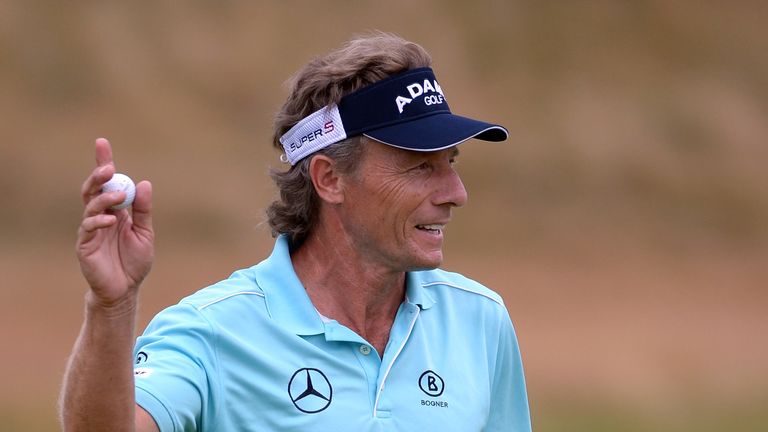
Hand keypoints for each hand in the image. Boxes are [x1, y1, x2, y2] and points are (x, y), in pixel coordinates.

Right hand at [76, 138, 153, 307]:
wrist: (126, 289)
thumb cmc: (135, 262)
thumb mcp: (145, 233)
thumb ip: (143, 210)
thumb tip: (144, 183)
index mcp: (116, 210)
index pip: (108, 182)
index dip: (104, 162)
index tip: (102, 143)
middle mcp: (101, 216)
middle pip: (93, 189)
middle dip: (98, 175)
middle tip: (108, 166)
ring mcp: (91, 229)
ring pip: (90, 205)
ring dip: (103, 196)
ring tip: (118, 193)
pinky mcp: (85, 244)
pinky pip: (88, 227)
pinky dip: (98, 220)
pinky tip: (110, 220)